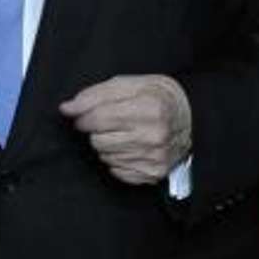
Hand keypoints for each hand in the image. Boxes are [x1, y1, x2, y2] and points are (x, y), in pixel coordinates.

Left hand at [59, 73, 191, 185]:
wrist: (193, 118)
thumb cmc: (156, 97)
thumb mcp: (128, 84)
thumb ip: (93, 95)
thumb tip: (66, 108)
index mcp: (149, 108)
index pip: (97, 118)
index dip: (83, 116)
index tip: (84, 115)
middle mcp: (154, 136)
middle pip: (98, 141)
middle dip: (97, 131)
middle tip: (111, 123)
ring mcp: (155, 158)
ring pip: (105, 156)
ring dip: (107, 145)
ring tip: (124, 133)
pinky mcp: (154, 173)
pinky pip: (116, 170)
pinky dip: (118, 159)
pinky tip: (131, 147)